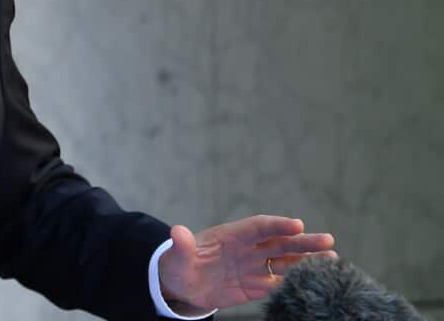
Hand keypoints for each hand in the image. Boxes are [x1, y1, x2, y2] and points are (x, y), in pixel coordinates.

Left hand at [158, 215, 336, 313]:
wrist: (182, 284)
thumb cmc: (179, 264)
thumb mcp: (177, 256)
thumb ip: (182, 245)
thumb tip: (177, 232)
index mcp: (231, 235)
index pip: (258, 227)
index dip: (277, 225)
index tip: (297, 225)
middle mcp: (248, 248)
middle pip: (279, 242)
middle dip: (302, 241)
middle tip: (327, 240)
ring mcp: (255, 266)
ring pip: (285, 262)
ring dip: (307, 261)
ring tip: (332, 260)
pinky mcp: (256, 286)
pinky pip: (279, 284)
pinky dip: (296, 283)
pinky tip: (316, 283)